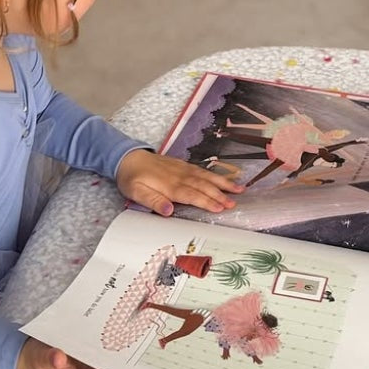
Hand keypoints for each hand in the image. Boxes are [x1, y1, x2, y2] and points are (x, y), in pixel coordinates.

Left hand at [116, 149, 242, 216]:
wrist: (128, 157)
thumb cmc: (132, 178)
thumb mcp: (136, 193)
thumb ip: (153, 201)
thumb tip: (169, 211)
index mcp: (169, 185)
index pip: (192, 195)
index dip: (207, 202)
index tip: (220, 208)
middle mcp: (180, 176)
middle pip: (203, 186)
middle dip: (220, 195)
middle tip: (234, 203)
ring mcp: (183, 169)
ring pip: (207, 177)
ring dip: (223, 183)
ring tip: (239, 189)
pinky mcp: (184, 165)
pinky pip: (203, 170)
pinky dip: (216, 175)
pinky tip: (225, 179)